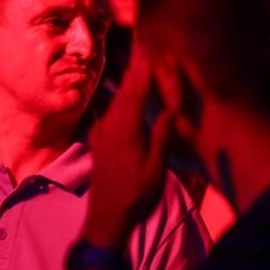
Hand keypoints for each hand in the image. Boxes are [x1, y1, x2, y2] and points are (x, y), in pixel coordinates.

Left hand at [83, 48, 172, 248]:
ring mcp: (102, 134)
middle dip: (135, 72)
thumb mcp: (155, 169)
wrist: (105, 217)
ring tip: (138, 70)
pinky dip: (119, 102)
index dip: (144, 73)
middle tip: (144, 51)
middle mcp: (111, 127)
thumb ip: (160, 137)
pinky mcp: (99, 143)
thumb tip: (169, 110)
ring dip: (127, 85)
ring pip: (116, 102)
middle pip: (124, 93)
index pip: (136, 93)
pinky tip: (122, 100)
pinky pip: (110, 114)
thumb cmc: (135, 195)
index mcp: (126, 131)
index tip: (152, 53)